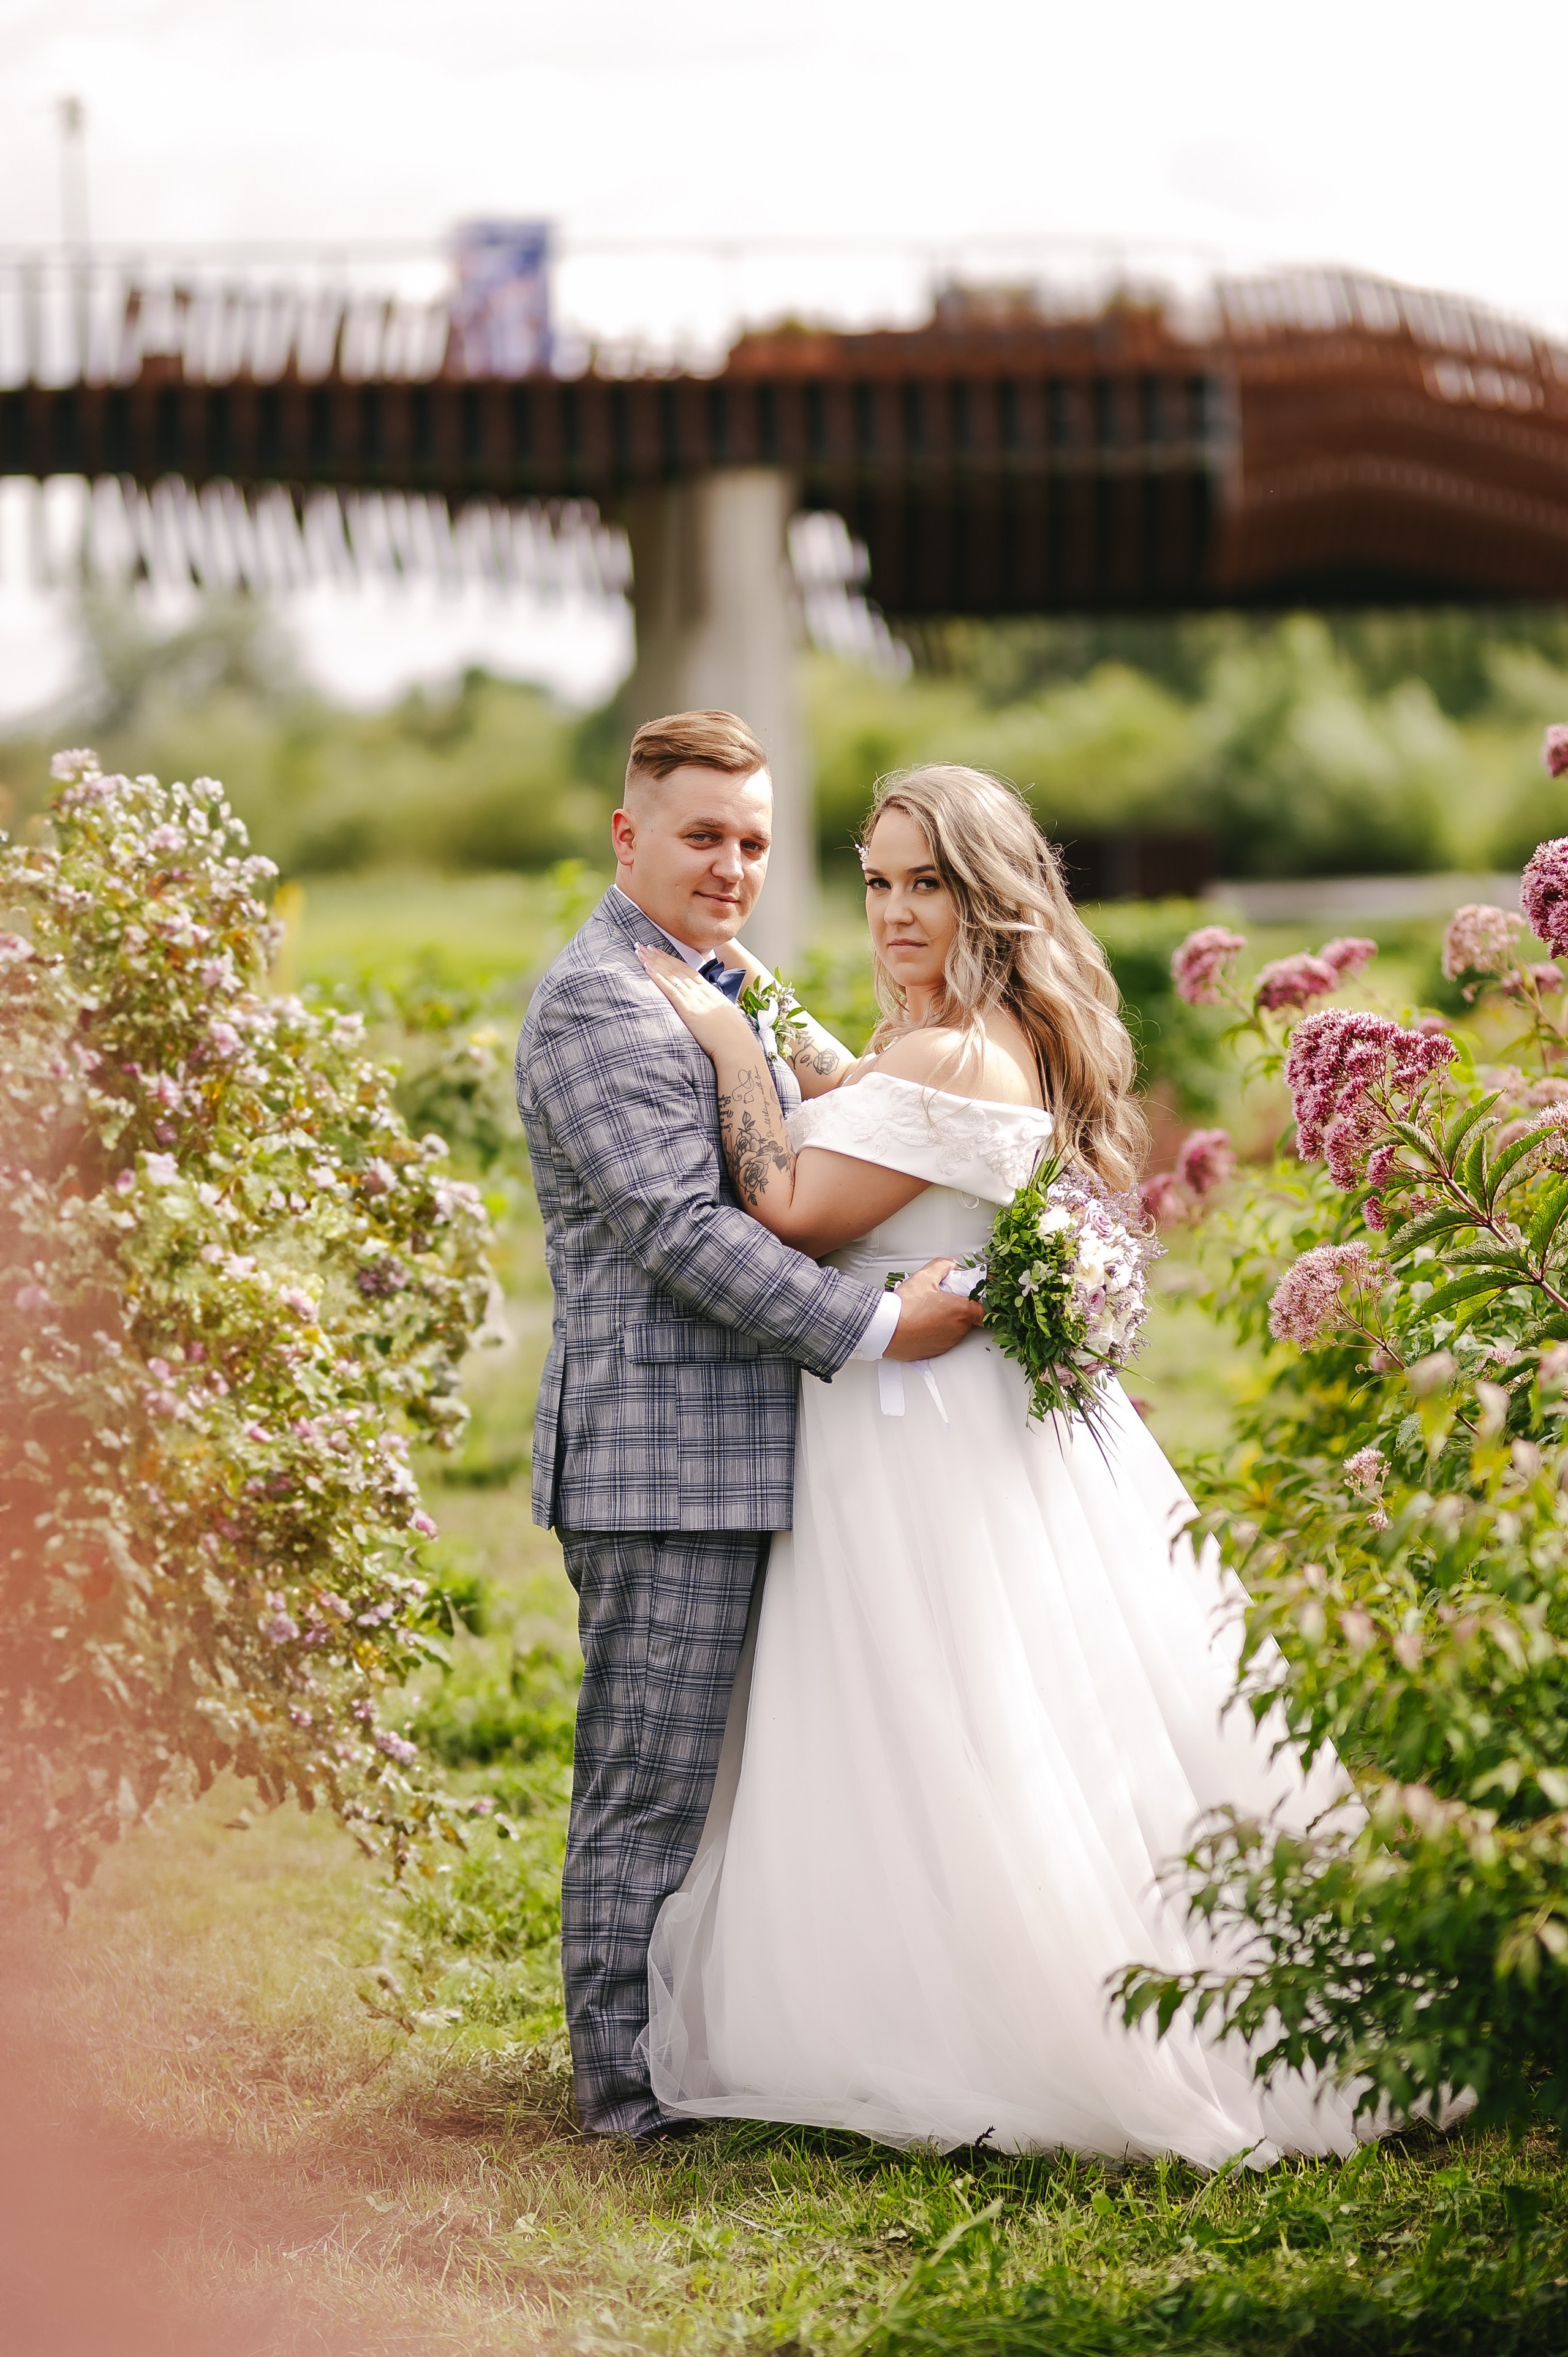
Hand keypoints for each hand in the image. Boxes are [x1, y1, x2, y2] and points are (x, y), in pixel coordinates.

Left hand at [635, 943, 752, 1053]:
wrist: (738, 1046)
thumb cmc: (733, 1038)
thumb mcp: (725, 1016)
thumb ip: (713, 1008)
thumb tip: (705, 1009)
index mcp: (711, 992)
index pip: (689, 971)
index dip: (673, 960)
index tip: (661, 952)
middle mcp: (702, 992)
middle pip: (678, 969)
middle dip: (660, 957)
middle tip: (645, 946)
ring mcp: (696, 1000)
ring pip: (671, 975)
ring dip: (655, 962)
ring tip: (641, 951)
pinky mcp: (689, 1011)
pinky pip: (670, 990)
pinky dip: (658, 977)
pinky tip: (647, 968)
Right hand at [884, 1260, 984, 1360]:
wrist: (886, 1329)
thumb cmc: (905, 1307)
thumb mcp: (924, 1277)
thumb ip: (942, 1266)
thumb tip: (951, 1263)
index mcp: (961, 1311)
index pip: (988, 1312)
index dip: (985, 1304)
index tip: (977, 1299)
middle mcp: (957, 1330)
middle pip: (970, 1319)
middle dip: (961, 1309)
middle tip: (947, 1300)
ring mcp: (948, 1342)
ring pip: (957, 1330)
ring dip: (950, 1321)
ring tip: (932, 1310)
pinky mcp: (936, 1351)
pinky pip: (944, 1340)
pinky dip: (938, 1332)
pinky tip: (924, 1323)